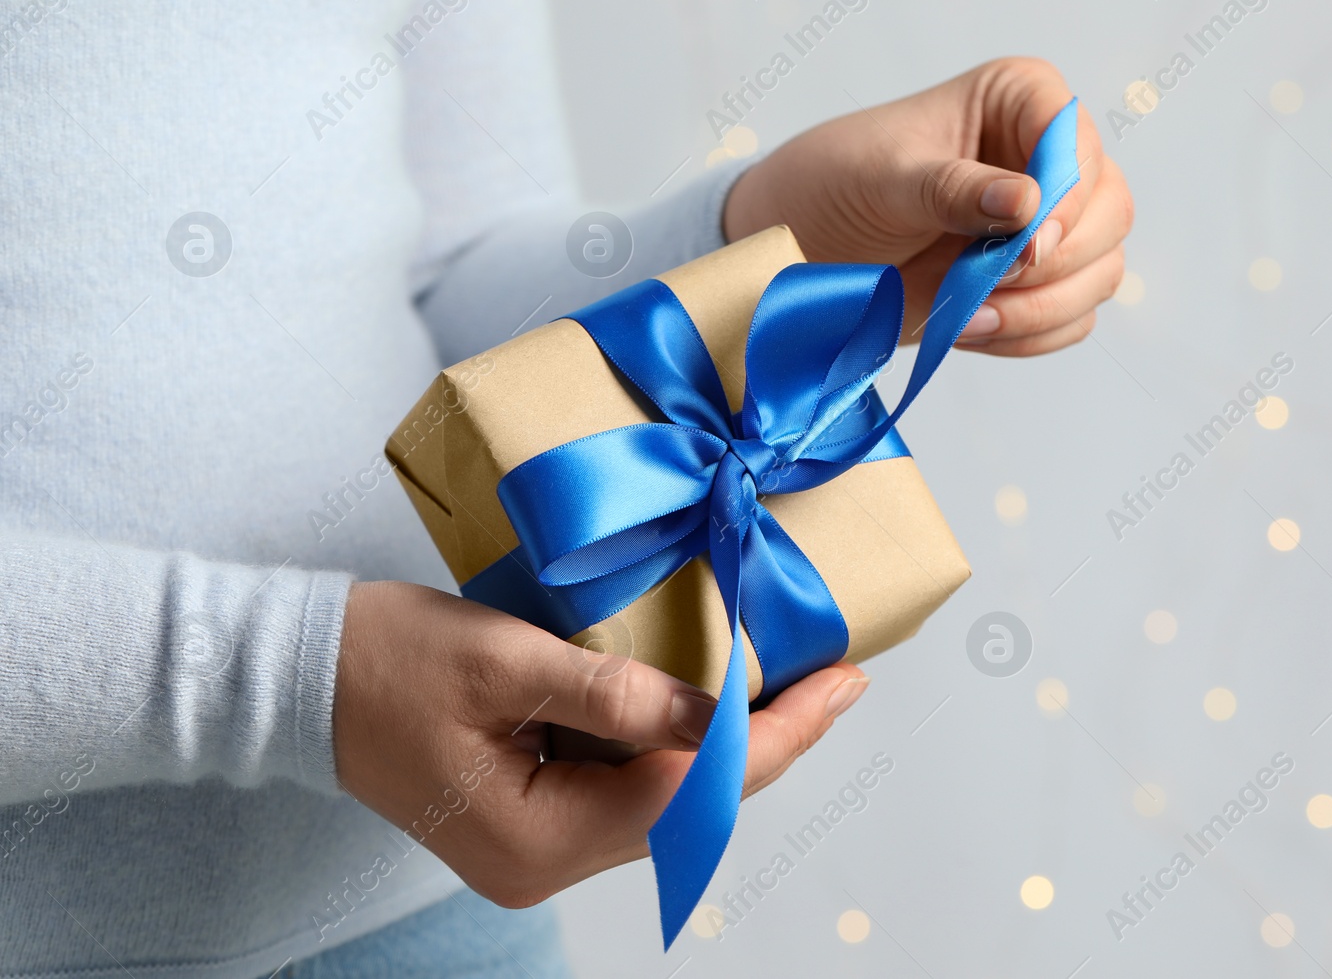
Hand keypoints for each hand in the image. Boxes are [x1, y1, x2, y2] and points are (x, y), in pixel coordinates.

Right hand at [333, 581, 868, 906]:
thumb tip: (713, 714)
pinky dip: (673, 744)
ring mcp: (537, 846)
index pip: (689, 794)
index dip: (776, 737)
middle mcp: (543, 862)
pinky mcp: (531, 816)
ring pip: (663, 800)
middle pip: (687, 809)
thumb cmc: (385, 660)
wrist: (298, 677)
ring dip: (723, 745)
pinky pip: (626, 786)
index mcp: (535, 839)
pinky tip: (705, 699)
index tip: (843, 685)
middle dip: (766, 742)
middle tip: (833, 679)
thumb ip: (613, 695)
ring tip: (789, 683)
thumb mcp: (505, 662)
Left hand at [724, 57, 1132, 356]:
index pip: (1076, 138)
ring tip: (966, 317)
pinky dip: (1030, 336)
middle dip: (1054, 261)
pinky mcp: (1036, 284)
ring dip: (1040, 308)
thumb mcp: (884, 177)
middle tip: (986, 284)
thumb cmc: (835, 185)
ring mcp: (1050, 225)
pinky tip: (969, 330)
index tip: (1026, 241)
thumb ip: (952, 189)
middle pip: (1109, 210)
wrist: (803, 249)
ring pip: (1100, 271)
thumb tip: (1026, 204)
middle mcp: (1048, 157)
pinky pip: (1072, 319)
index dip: (1067, 193)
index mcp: (1020, 99)